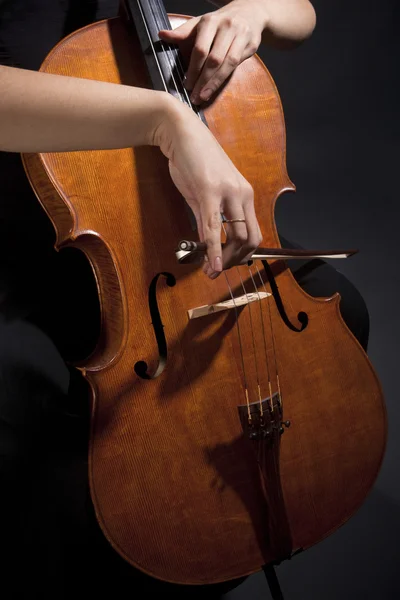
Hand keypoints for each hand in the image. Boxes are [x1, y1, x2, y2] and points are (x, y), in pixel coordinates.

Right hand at [155, 99, 261, 278]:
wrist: (180, 132)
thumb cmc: (192, 160)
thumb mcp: (203, 194)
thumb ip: (206, 220)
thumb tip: (207, 244)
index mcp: (244, 195)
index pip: (253, 233)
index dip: (242, 255)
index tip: (225, 265)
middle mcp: (242, 194)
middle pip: (250, 239)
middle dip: (235, 260)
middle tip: (217, 271)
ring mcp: (228, 193)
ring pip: (238, 236)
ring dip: (225, 259)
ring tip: (211, 271)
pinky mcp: (209, 191)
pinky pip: (215, 227)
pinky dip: (214, 250)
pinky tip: (212, 264)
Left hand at [158, 0, 267, 104]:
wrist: (248, 11)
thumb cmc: (219, 23)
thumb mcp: (199, 24)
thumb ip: (182, 32)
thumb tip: (162, 35)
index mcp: (210, 22)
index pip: (200, 49)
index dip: (193, 69)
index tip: (187, 85)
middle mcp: (227, 27)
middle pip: (214, 59)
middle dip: (203, 80)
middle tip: (195, 96)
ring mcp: (241, 35)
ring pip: (227, 64)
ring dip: (214, 83)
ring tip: (204, 96)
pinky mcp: (252, 44)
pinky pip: (237, 65)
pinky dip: (225, 78)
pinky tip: (216, 88)